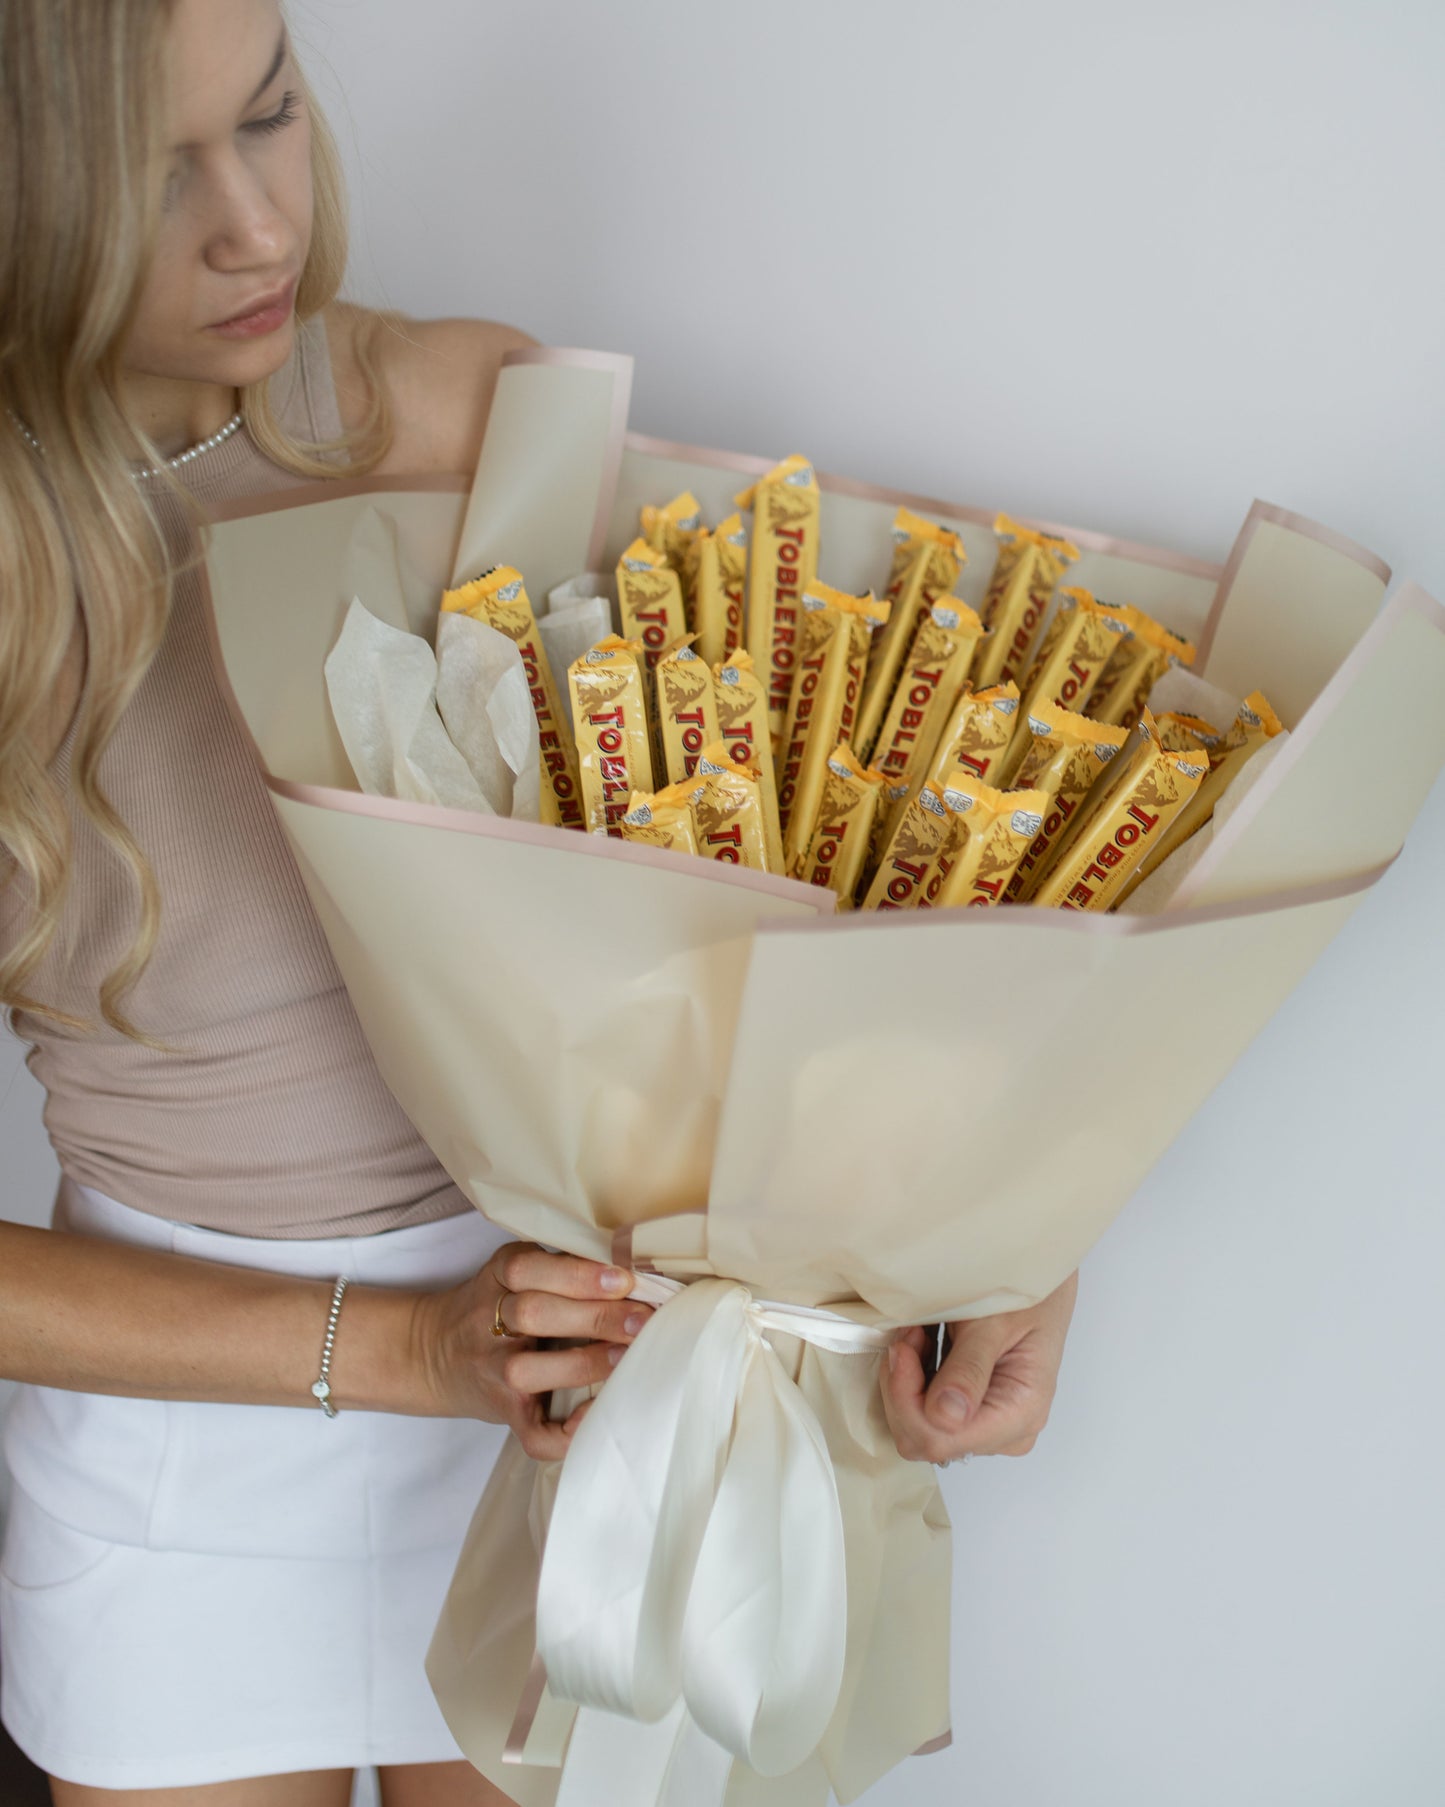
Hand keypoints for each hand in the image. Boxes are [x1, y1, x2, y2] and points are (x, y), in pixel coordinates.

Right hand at [409, 1242, 652, 1458]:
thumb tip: (633, 1273)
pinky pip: (532, 1433)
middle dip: (594, 1316)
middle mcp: (488, 1325)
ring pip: (526, 1372)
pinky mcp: (506, 1413)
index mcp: (497, 1279)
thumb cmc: (497, 1307)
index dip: (578, 1274)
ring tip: (625, 1355)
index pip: (528, 1269)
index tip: (624, 1279)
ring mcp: (495, 1372)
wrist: (436, 1353)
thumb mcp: (514, 1272)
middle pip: (533, 1315)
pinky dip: (565, 1432)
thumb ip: (559, 1266)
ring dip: (582, 1363)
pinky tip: (593, 1414)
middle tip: (643, 1318)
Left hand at [881, 1271, 1078, 1465]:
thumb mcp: (994, 1322)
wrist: (1037, 1276)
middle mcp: (1005, 1432)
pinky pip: (923, 1413)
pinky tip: (922, 1346)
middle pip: (923, 1438)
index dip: (907, 1398)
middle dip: (903, 1387)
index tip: (904, 1347)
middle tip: (909, 1336)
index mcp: (1019, 1413)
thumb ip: (969, 1369)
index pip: (940, 1438)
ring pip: (917, 1427)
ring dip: (905, 1380)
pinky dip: (912, 1379)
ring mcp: (988, 1426)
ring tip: (917, 1334)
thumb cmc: (1024, 1295)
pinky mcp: (972, 1413)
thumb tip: (944, 1416)